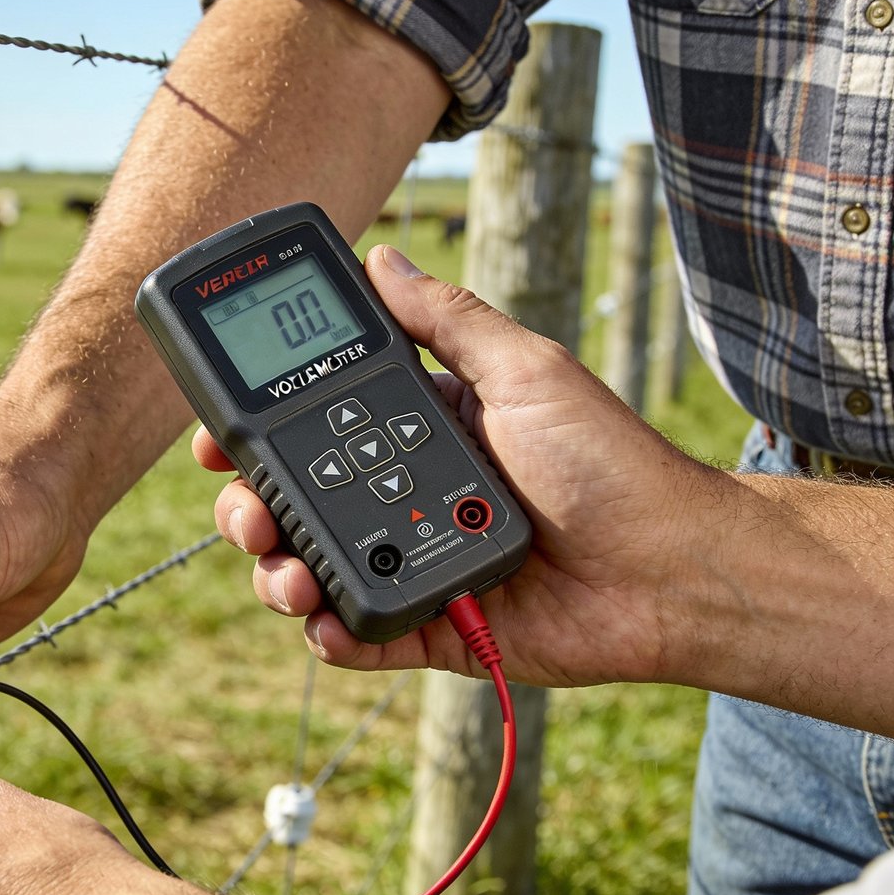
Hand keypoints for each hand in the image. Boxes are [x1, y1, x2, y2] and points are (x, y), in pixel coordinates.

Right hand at [198, 245, 723, 687]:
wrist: (674, 570)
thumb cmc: (613, 462)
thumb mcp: (523, 370)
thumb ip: (446, 321)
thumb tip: (382, 258)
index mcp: (421, 432)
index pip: (316, 431)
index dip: (258, 437)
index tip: (219, 441)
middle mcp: (406, 497)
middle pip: (298, 505)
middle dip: (252, 510)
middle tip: (248, 512)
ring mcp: (414, 562)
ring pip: (313, 572)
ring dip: (279, 573)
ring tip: (285, 573)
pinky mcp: (432, 629)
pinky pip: (363, 636)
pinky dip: (331, 635)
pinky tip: (322, 622)